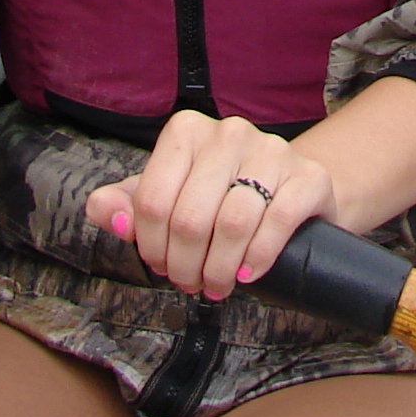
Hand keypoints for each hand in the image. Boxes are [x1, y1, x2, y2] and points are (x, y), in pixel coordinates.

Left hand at [85, 112, 337, 301]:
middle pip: (190, 217)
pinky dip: (257, 257)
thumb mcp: (167, 198)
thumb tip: (106, 213)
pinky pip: (278, 222)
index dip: (151, 245)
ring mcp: (273, 150)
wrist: (290, 190)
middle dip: (184, 265)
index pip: (152, 200)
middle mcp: (230, 132)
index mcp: (187, 132)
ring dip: (218, 269)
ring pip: (232, 223)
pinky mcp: (309, 176)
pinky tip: (247, 273)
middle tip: (189, 283)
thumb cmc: (219, 196)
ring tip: (215, 284)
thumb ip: (125, 204)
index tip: (160, 265)